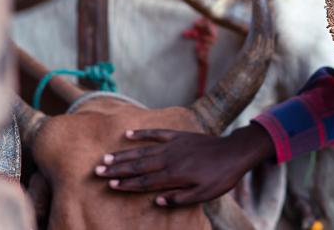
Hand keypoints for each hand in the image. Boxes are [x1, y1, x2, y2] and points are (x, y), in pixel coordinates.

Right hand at [94, 125, 275, 206]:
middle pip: (138, 165)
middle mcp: (169, 159)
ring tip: (106, 158)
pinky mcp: (179, 136)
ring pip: (143, 150)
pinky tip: (128, 134)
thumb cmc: (220, 177)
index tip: (110, 185)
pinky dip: (142, 134)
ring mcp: (173, 145)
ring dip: (124, 154)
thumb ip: (180, 198)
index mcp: (174, 175)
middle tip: (98, 171)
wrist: (235, 152)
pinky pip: (157, 133)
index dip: (127, 184)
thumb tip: (158, 201)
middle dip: (117, 170)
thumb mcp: (203, 195)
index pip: (145, 181)